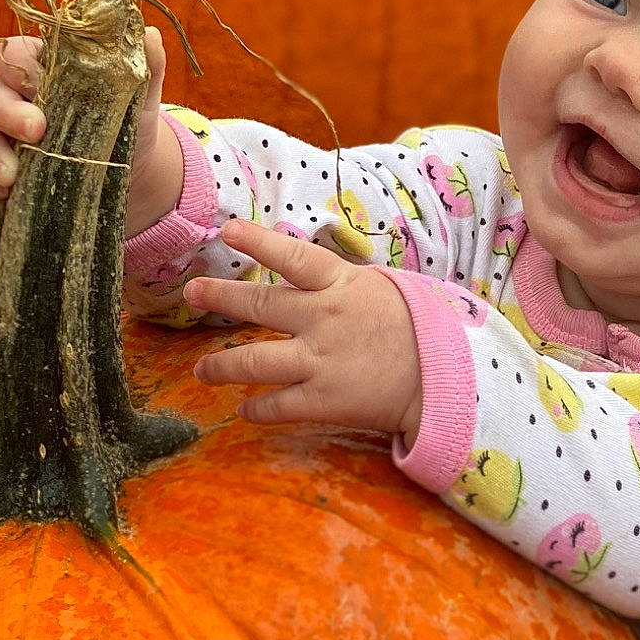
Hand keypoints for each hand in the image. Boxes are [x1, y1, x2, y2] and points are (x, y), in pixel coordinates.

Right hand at [0, 27, 183, 235]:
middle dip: (7, 112)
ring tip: (13, 175)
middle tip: (36, 131)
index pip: (14, 53)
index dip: (19, 66)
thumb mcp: (139, 101)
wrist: (129, 179)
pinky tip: (4, 192)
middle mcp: (12, 97)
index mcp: (43, 71)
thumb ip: (144, 68)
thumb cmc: (127, 128)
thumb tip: (151, 33)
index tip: (41, 87)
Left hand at [186, 218, 423, 440]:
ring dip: (221, 366)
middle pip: (260, 306)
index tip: (228, 230)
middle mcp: (324, 319)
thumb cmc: (418, 330)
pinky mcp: (325, 400)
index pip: (293, 258)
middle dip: (220, 297)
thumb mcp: (382, 290)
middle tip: (192, 292)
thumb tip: (305, 271)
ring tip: (201, 371)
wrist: (446, 380)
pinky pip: (277, 405)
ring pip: (254, 361)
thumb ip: (340, 282)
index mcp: (342, 286)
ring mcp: (321, 361)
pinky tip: (244, 409)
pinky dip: (256, 408)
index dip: (258, 242)